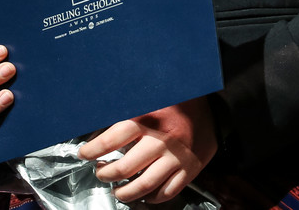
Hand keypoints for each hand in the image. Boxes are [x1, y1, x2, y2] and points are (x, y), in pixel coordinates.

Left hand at [78, 96, 216, 203]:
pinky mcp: (189, 170)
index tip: (84, 154)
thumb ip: (128, 112)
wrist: (214, 111)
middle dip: (107, 174)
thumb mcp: (151, 99)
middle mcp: (161, 141)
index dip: (93, 149)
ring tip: (118, 191)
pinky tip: (144, 195)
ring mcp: (176, 158)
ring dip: (126, 192)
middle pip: (125, 167)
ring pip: (144, 185)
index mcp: (148, 120)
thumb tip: (99, 126)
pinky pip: (166, 192)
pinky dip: (152, 198)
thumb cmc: (178, 103)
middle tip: (101, 173)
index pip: (112, 139)